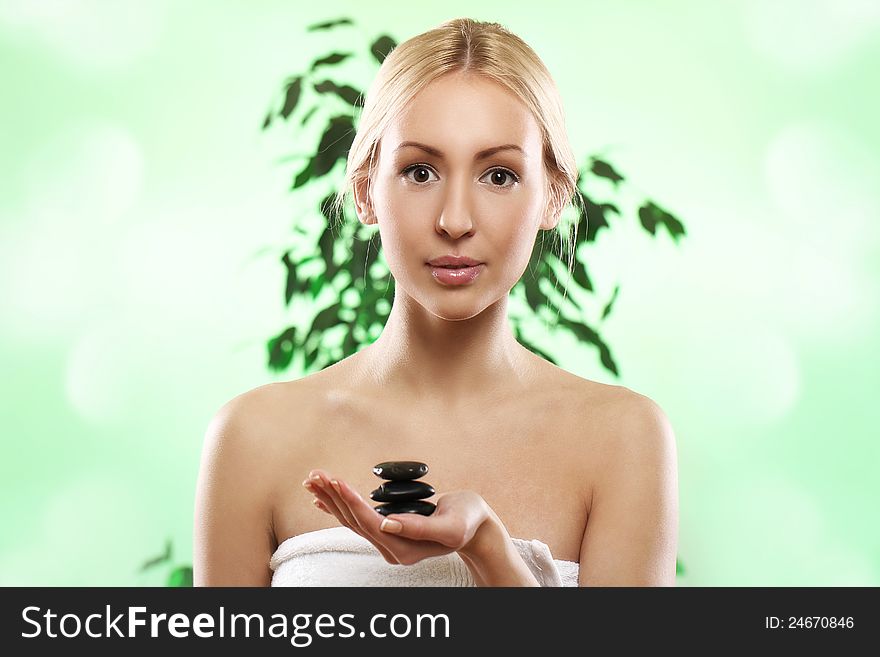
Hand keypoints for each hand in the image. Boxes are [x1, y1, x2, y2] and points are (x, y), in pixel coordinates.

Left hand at [302, 469, 490, 565]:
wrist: (475, 527)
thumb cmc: (467, 521)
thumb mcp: (451, 524)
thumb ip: (419, 528)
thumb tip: (387, 524)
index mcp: (404, 549)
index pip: (370, 523)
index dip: (352, 501)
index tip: (336, 481)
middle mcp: (391, 548)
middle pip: (354, 521)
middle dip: (333, 496)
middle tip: (314, 475)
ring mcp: (387, 542)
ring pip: (351, 520)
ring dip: (331, 498)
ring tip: (312, 480)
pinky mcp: (387, 531)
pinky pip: (357, 518)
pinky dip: (339, 505)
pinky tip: (322, 497)